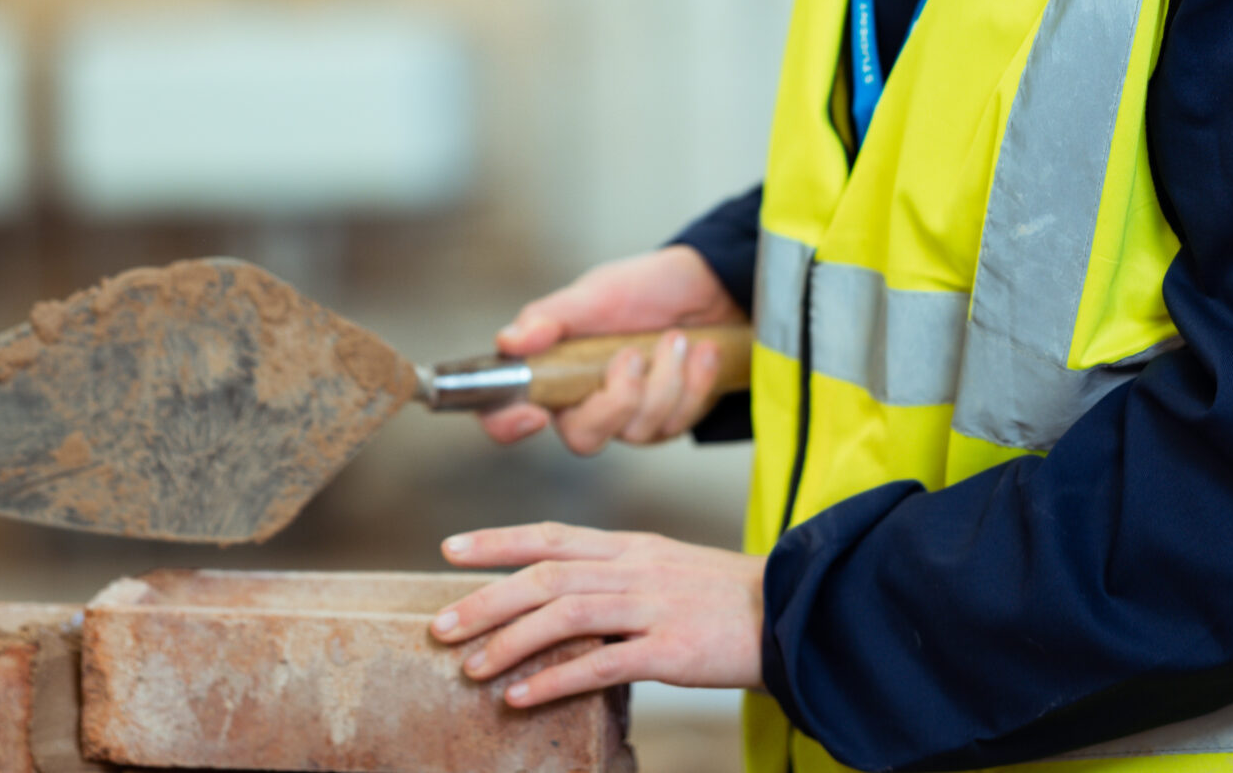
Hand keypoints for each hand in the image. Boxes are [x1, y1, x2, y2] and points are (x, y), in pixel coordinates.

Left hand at [433, 522, 765, 703]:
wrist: (792, 613)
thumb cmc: (725, 598)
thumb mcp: (666, 567)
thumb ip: (616, 573)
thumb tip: (559, 593)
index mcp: (631, 546)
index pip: (552, 534)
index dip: (497, 540)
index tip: (450, 549)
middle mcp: (635, 568)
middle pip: (546, 574)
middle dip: (486, 599)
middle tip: (440, 625)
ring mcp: (652, 607)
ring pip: (565, 614)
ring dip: (510, 640)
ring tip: (471, 666)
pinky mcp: (671, 649)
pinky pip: (601, 664)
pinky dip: (555, 680)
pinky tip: (522, 698)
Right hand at [484, 247, 747, 453]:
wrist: (707, 286)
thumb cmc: (644, 288)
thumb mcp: (595, 293)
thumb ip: (550, 318)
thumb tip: (508, 342)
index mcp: (551, 371)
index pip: (505, 413)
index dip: (508, 424)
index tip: (535, 414)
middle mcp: (583, 403)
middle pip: (583, 438)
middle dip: (619, 398)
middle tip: (633, 354)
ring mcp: (627, 418)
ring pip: (639, 430)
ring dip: (666, 379)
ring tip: (677, 338)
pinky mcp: (667, 421)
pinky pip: (678, 422)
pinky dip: (694, 382)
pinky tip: (702, 351)